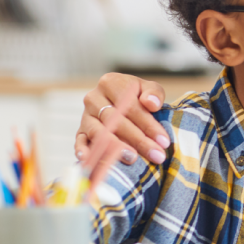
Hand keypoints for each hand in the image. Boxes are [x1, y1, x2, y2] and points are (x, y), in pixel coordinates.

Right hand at [74, 73, 169, 187]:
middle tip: (156, 155)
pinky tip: (90, 160)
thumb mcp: (149, 89)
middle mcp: (94, 98)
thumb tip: (151, 103)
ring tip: (133, 159)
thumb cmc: (138, 96)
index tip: (164, 141)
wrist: (123, 101)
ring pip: (99, 133)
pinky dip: (83, 150)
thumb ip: (154, 93)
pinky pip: (80, 142)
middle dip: (139, 140)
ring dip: (116, 148)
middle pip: (116, 122)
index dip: (148, 125)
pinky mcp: (80, 131)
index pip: (131, 106)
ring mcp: (85, 115)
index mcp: (111, 83)